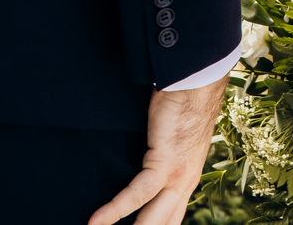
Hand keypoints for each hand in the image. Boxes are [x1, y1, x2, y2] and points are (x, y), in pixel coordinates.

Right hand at [89, 76, 226, 224]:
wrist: (197, 83)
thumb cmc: (181, 104)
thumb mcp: (171, 141)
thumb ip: (160, 159)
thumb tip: (139, 165)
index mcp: (187, 180)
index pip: (170, 219)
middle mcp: (185, 184)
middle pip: (162, 224)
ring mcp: (178, 176)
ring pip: (151, 219)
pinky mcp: (166, 164)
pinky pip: (137, 194)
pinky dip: (114, 209)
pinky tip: (95, 222)